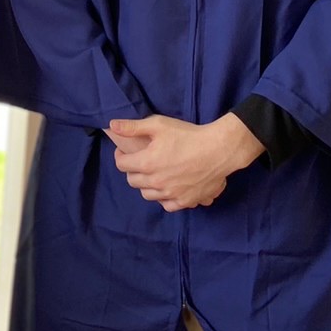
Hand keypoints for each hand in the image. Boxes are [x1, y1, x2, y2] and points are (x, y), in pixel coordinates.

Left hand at [108, 113, 262, 212]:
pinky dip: (164, 198)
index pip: (122, 165)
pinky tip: (168, 188)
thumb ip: (133, 127)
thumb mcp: (158, 124)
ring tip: (153, 174)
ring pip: (148, 195)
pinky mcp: (186, 201)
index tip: (125, 152)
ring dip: (146, 185)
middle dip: (132, 170)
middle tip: (140, 162)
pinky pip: (167, 206)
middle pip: (133, 181)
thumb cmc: (188, 135)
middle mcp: (156, 182)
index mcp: (147, 163)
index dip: (120, 156)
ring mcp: (171, 194)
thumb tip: (112, 125)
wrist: (218, 150)